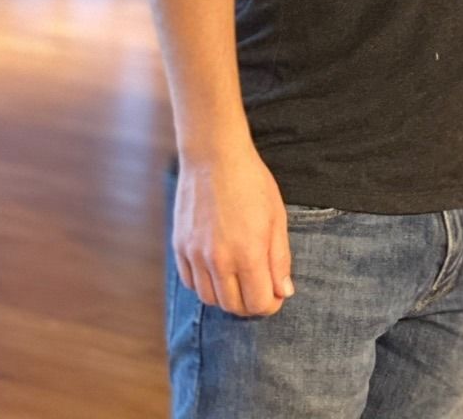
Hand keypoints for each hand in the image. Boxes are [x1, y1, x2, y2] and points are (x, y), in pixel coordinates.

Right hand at [173, 144, 292, 316]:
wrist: (214, 156)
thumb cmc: (251, 182)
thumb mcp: (276, 216)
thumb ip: (279, 258)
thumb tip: (283, 292)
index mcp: (248, 252)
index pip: (257, 303)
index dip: (270, 304)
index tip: (275, 294)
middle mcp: (218, 259)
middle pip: (233, 306)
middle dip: (250, 303)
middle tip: (259, 288)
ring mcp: (195, 255)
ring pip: (209, 299)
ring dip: (226, 297)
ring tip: (239, 278)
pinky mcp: (179, 247)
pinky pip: (190, 282)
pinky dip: (205, 284)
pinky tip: (216, 270)